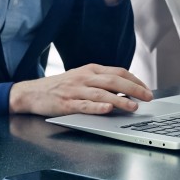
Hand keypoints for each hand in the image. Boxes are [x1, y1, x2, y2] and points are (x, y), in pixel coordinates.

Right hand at [8, 64, 152, 115]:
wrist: (31, 92)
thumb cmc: (59, 87)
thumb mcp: (81, 78)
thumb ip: (100, 82)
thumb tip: (124, 91)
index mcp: (90, 70)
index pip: (118, 72)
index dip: (134, 80)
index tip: (146, 88)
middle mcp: (84, 78)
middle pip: (113, 81)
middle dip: (134, 88)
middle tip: (148, 97)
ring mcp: (75, 90)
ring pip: (102, 94)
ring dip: (120, 100)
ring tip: (133, 106)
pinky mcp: (66, 104)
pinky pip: (84, 105)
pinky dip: (97, 107)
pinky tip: (108, 109)